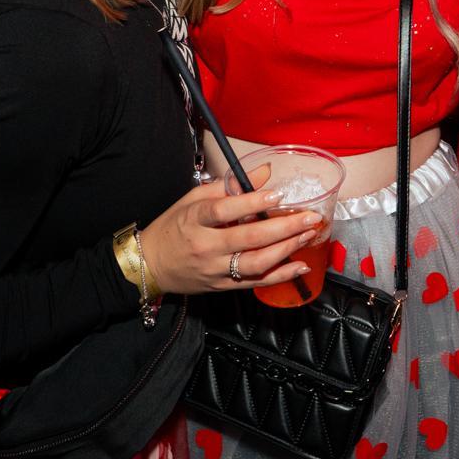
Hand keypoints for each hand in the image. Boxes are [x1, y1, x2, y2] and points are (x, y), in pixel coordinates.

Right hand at [138, 170, 321, 294]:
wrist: (150, 265)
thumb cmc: (173, 228)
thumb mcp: (192, 200)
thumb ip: (228, 187)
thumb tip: (263, 172)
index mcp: (194, 219)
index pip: (224, 210)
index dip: (252, 202)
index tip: (277, 194)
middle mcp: (206, 246)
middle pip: (248, 238)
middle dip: (284, 227)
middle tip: (309, 218)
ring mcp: (215, 269)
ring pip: (255, 263)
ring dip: (286, 250)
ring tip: (307, 236)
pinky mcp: (223, 286)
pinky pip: (256, 282)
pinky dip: (281, 276)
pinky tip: (300, 266)